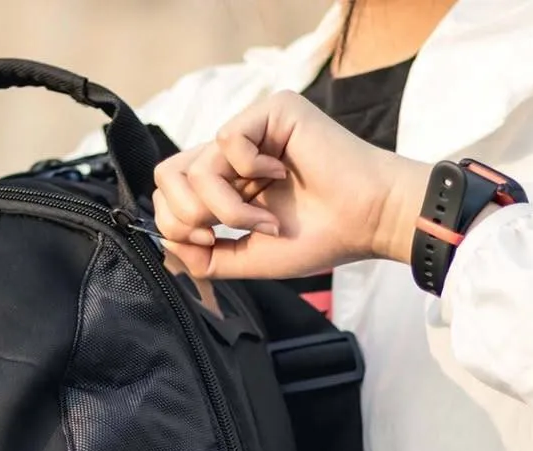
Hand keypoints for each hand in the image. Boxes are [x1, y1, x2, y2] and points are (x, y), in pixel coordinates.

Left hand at [152, 91, 430, 278]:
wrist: (366, 222)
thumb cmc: (320, 238)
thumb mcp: (249, 257)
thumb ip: (206, 256)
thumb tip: (165, 243)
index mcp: (228, 184)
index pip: (169, 194)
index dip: (175, 225)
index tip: (211, 244)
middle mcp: (234, 154)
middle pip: (167, 176)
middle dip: (188, 216)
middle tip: (223, 232)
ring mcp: (252, 129)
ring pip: (197, 168)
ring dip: (228, 208)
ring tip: (267, 219)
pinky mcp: (271, 111)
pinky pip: (227, 140)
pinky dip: (249, 172)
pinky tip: (282, 176)